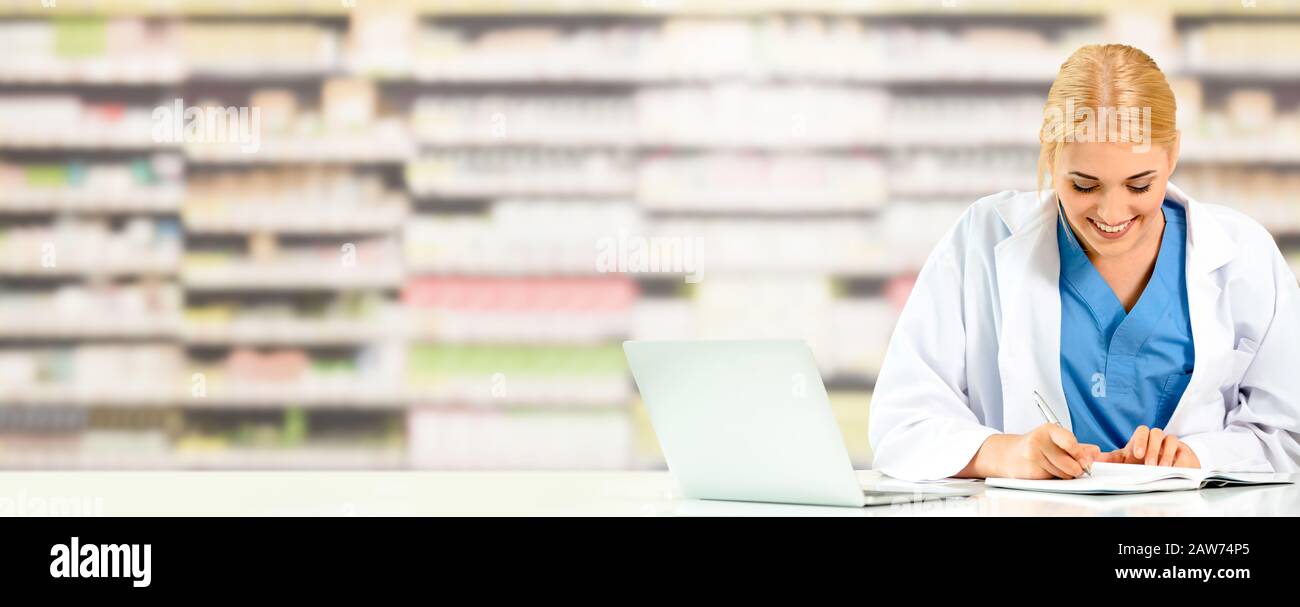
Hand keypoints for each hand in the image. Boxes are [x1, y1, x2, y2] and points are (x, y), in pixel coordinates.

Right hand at [960, 424, 1100, 478]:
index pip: (1071, 442)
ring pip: (1063, 474)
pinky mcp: (1029, 470)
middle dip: (1076, 469)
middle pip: (1070, 463)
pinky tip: (1046, 471)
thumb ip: (1078, 446)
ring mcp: (1032, 456)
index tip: (1085, 461)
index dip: (1081, 455)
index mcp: (1048, 429)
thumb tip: (1096, 452)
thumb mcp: (1055, 441)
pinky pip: (1052, 480)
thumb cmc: (1034, 447)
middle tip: (1075, 468)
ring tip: (1055, 467)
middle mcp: (1038, 440)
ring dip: (1064, 475)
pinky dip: (1054, 478)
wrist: (1008, 455)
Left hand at [1095, 425, 1199, 467]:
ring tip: (1162, 469)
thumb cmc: (1144, 461)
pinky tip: (1176, 470)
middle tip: (1149, 464)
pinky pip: (1184, 453)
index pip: (1142, 431)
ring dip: (1166, 455)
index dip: (1140, 440)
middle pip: (1156, 433)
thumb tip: (1092, 460)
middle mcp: (1158, 439)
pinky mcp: (1184, 453)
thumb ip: (1111, 459)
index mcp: (1143, 439)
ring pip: (1171, 440)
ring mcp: (1172, 444)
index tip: (1137, 454)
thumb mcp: (1126, 460)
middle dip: (1152, 449)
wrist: (1166, 466)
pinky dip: (1179, 461)